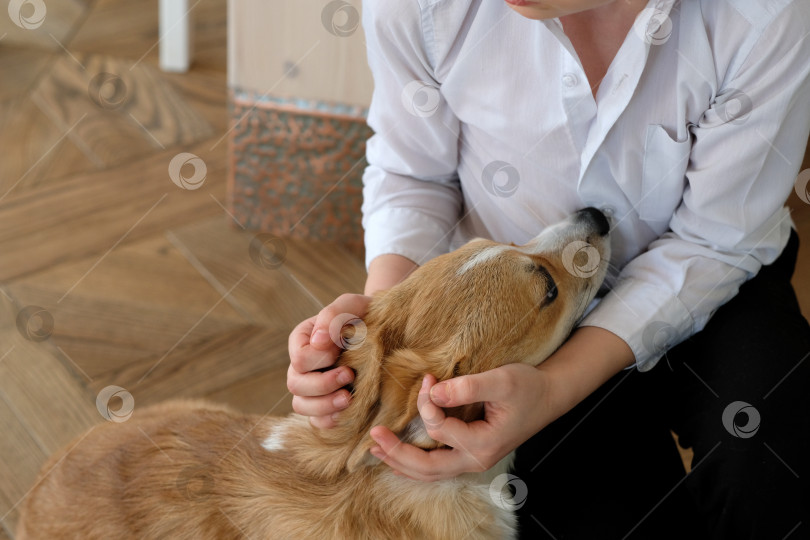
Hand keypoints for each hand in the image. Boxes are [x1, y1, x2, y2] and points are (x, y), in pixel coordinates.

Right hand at [287, 293, 371, 427]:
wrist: (387, 331)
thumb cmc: (365, 315)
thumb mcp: (351, 305)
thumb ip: (333, 316)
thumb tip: (318, 342)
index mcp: (303, 340)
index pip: (299, 358)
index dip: (319, 359)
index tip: (340, 351)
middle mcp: (302, 366)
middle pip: (296, 385)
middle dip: (322, 384)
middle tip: (349, 376)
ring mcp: (312, 387)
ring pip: (301, 406)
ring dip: (324, 405)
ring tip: (349, 398)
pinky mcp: (326, 404)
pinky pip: (316, 421)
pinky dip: (329, 420)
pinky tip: (348, 411)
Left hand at [368, 363, 558, 480]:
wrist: (547, 395)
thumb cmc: (527, 387)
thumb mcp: (501, 380)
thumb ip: (467, 387)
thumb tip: (435, 393)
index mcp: (482, 443)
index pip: (439, 430)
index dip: (426, 404)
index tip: (428, 379)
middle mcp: (475, 459)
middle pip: (427, 468)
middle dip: (397, 453)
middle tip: (373, 436)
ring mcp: (472, 460)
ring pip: (430, 473)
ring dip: (400, 462)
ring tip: (376, 450)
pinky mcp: (469, 454)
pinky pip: (437, 468)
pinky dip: (414, 465)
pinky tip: (398, 459)